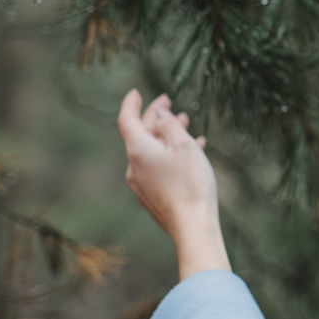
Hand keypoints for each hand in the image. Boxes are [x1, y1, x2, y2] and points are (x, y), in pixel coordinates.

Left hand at [118, 90, 229, 278]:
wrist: (192, 226)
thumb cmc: (190, 183)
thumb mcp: (183, 145)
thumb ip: (170, 125)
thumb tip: (159, 115)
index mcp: (138, 150)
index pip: (127, 119)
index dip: (132, 104)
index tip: (137, 92)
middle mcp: (134, 166)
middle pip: (141, 135)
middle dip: (156, 118)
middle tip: (170, 104)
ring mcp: (142, 183)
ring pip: (152, 151)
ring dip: (167, 136)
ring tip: (186, 124)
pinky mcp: (153, 196)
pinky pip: (158, 167)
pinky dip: (171, 154)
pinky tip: (192, 152)